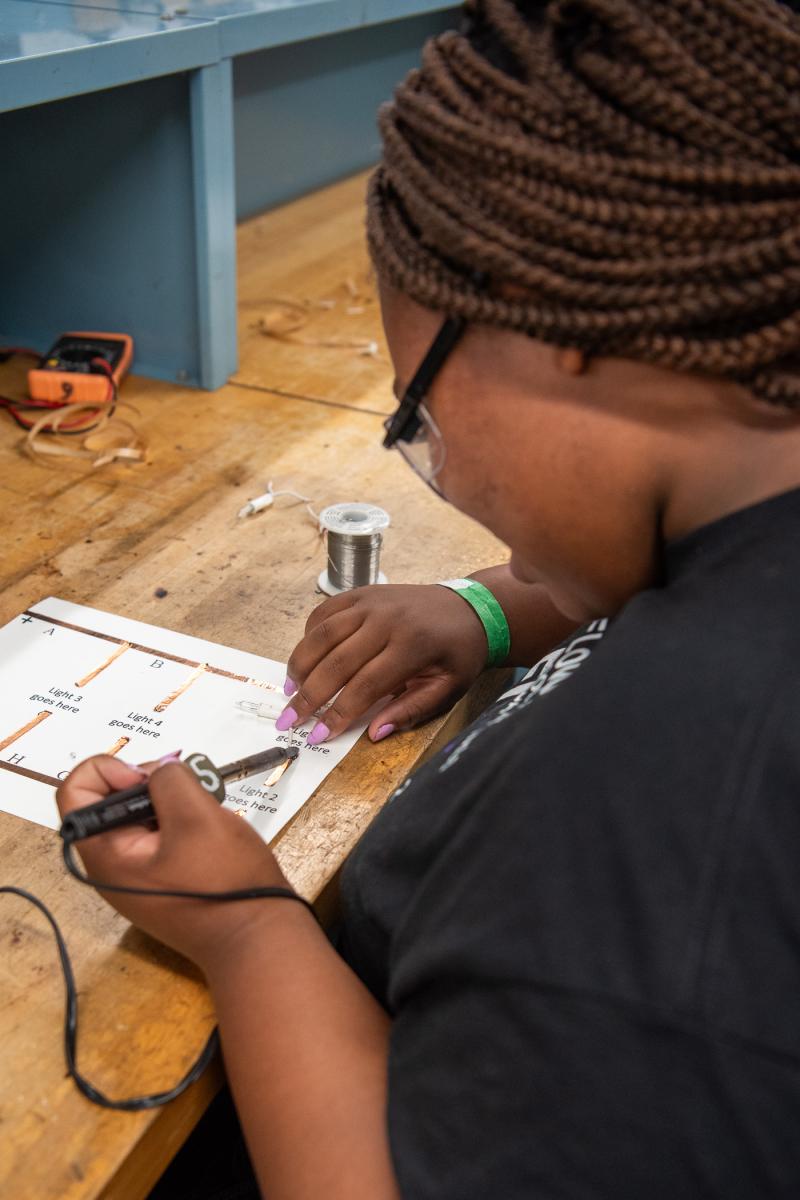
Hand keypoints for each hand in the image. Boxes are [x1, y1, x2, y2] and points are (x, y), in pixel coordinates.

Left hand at [56, 756, 295, 972]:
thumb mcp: (196, 817)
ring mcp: (138, 876)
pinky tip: (209, 825)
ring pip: (140, 816)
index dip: (106, 770)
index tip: (149, 778)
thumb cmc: (224, 881)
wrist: (256, 938)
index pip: (75, 793)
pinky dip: (182, 819)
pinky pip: (159, 836)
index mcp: (105, 855)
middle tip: (188, 788)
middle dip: (148, 783)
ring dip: (171, 800)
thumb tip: (161, 770)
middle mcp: (113, 867)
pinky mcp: (163, 879)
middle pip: (110, 801)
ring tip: (205, 808)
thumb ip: (170, 780)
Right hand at [279, 583, 488, 743]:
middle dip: (308, 696)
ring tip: (290, 690)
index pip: (364, 687)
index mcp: (412, 647)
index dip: (337, 714)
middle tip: (289, 720)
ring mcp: (371, 602)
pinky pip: (324, 612)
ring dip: (300, 665)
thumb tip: (374, 733)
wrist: (468, 609)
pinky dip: (308, 636)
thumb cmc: (458, 653)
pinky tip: (305, 659)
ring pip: (322, 634)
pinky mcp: (362, 593)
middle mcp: (387, 620)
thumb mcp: (447, 689)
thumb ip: (411, 711)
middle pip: (336, 662)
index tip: (318, 735)